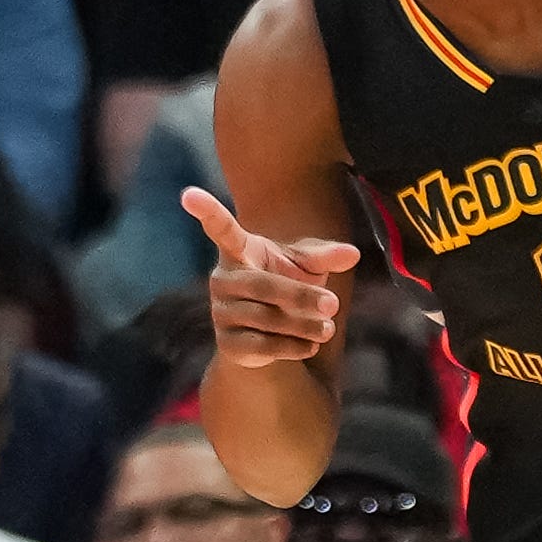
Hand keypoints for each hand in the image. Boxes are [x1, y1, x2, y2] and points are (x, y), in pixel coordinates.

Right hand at [188, 186, 359, 367]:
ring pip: (265, 319)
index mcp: (240, 252)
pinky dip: (293, 346)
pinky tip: (310, 345)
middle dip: (300, 296)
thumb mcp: (306, 267)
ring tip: (328, 327)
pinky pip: (263, 345)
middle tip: (334, 303)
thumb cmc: (286, 285)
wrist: (270, 335)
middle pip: (263, 286)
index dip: (207, 212)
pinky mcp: (228, 343)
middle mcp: (223, 280)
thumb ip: (324, 257)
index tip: (189, 195)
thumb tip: (352, 254)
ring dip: (304, 324)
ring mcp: (222, 312)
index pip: (221, 229)